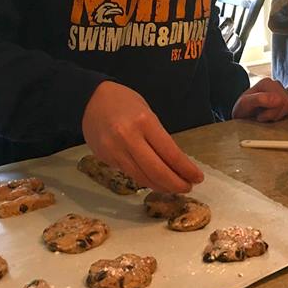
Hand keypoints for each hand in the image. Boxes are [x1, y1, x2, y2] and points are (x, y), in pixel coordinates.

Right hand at [81, 81, 201, 192]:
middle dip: (176, 184)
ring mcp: (115, 151)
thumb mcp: (147, 112)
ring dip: (161, 186)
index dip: (186, 169)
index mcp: (144, 122)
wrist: (89, 99)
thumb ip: (158, 137)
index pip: (170, 153)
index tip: (197, 177)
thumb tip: (174, 163)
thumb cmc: (124, 101)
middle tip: (187, 187)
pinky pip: (130, 174)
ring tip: (174, 188)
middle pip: (157, 171)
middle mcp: (128, 138)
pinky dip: (145, 180)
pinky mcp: (105, 159)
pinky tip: (155, 181)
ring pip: (142, 178)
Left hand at [232, 78, 287, 121]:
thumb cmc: (242, 109)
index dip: (270, 113)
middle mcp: (276, 84)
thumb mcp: (244, 104)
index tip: (258, 115)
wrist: (242, 113)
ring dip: (278, 115)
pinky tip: (272, 114)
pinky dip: (282, 115)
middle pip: (287, 103)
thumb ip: (259, 99)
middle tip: (262, 116)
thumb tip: (277, 99)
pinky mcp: (285, 99)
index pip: (280, 101)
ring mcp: (282, 91)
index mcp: (267, 82)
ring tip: (266, 115)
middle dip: (275, 114)